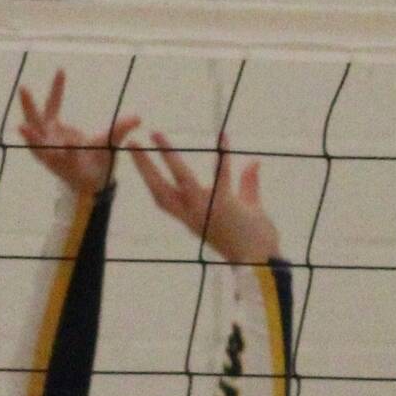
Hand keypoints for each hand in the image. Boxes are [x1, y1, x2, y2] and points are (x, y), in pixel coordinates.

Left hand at [17, 71, 138, 196]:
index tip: (68, 144)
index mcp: (69, 164)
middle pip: (39, 145)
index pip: (67, 158)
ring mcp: (47, 140)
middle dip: (32, 137)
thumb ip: (120, 133)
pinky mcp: (48, 128)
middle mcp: (53, 154)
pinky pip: (50, 107)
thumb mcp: (109, 151)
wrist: (84, 175)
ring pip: (34, 124)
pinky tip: (61, 73)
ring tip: (24, 88)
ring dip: (28, 108)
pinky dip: (55, 92)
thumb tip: (138, 118)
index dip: (67, 152)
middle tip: (23, 126)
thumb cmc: (98, 165)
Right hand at [130, 129, 281, 266]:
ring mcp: (206, 209)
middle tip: (132, 143)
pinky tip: (223, 136)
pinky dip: (223, 155)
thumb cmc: (254, 240)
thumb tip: (254, 162)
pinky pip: (221, 175)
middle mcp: (193, 214)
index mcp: (192, 218)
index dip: (150, 177)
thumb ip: (247, 184)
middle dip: (144, 166)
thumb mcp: (249, 208)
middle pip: (159, 188)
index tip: (140, 158)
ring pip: (180, 178)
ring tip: (156, 134)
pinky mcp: (224, 205)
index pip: (163, 197)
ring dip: (167, 155)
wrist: (262, 261)